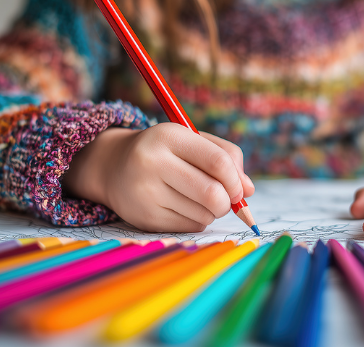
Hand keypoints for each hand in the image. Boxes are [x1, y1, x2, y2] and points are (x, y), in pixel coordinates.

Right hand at [62, 123, 254, 232]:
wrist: (113, 166)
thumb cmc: (165, 152)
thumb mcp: (193, 141)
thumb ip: (226, 157)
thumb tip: (249, 190)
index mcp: (169, 136)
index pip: (218, 162)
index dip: (236, 179)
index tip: (240, 188)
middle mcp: (153, 163)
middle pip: (213, 193)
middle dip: (229, 202)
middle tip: (226, 199)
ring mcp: (146, 192)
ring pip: (204, 214)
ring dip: (213, 211)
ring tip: (200, 199)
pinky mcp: (144, 217)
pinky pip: (190, 226)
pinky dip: (198, 220)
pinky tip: (185, 207)